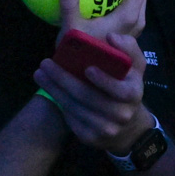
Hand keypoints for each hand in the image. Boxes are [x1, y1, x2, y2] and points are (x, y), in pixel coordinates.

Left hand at [35, 30, 155, 154]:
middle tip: (45, 64)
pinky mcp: (91, 138)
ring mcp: (106, 129)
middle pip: (89, 98)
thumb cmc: (126, 86)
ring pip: (76, 108)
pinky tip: (51, 91)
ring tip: (40, 75)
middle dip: (64, 80)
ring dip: (55, 91)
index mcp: (133, 94)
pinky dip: (60, 104)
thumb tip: (111, 37)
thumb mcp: (135, 67)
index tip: (87, 68)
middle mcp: (121, 114)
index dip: (104, 80)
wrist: (128, 127)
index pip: (120, 90)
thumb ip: (128, 48)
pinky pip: (71, 120)